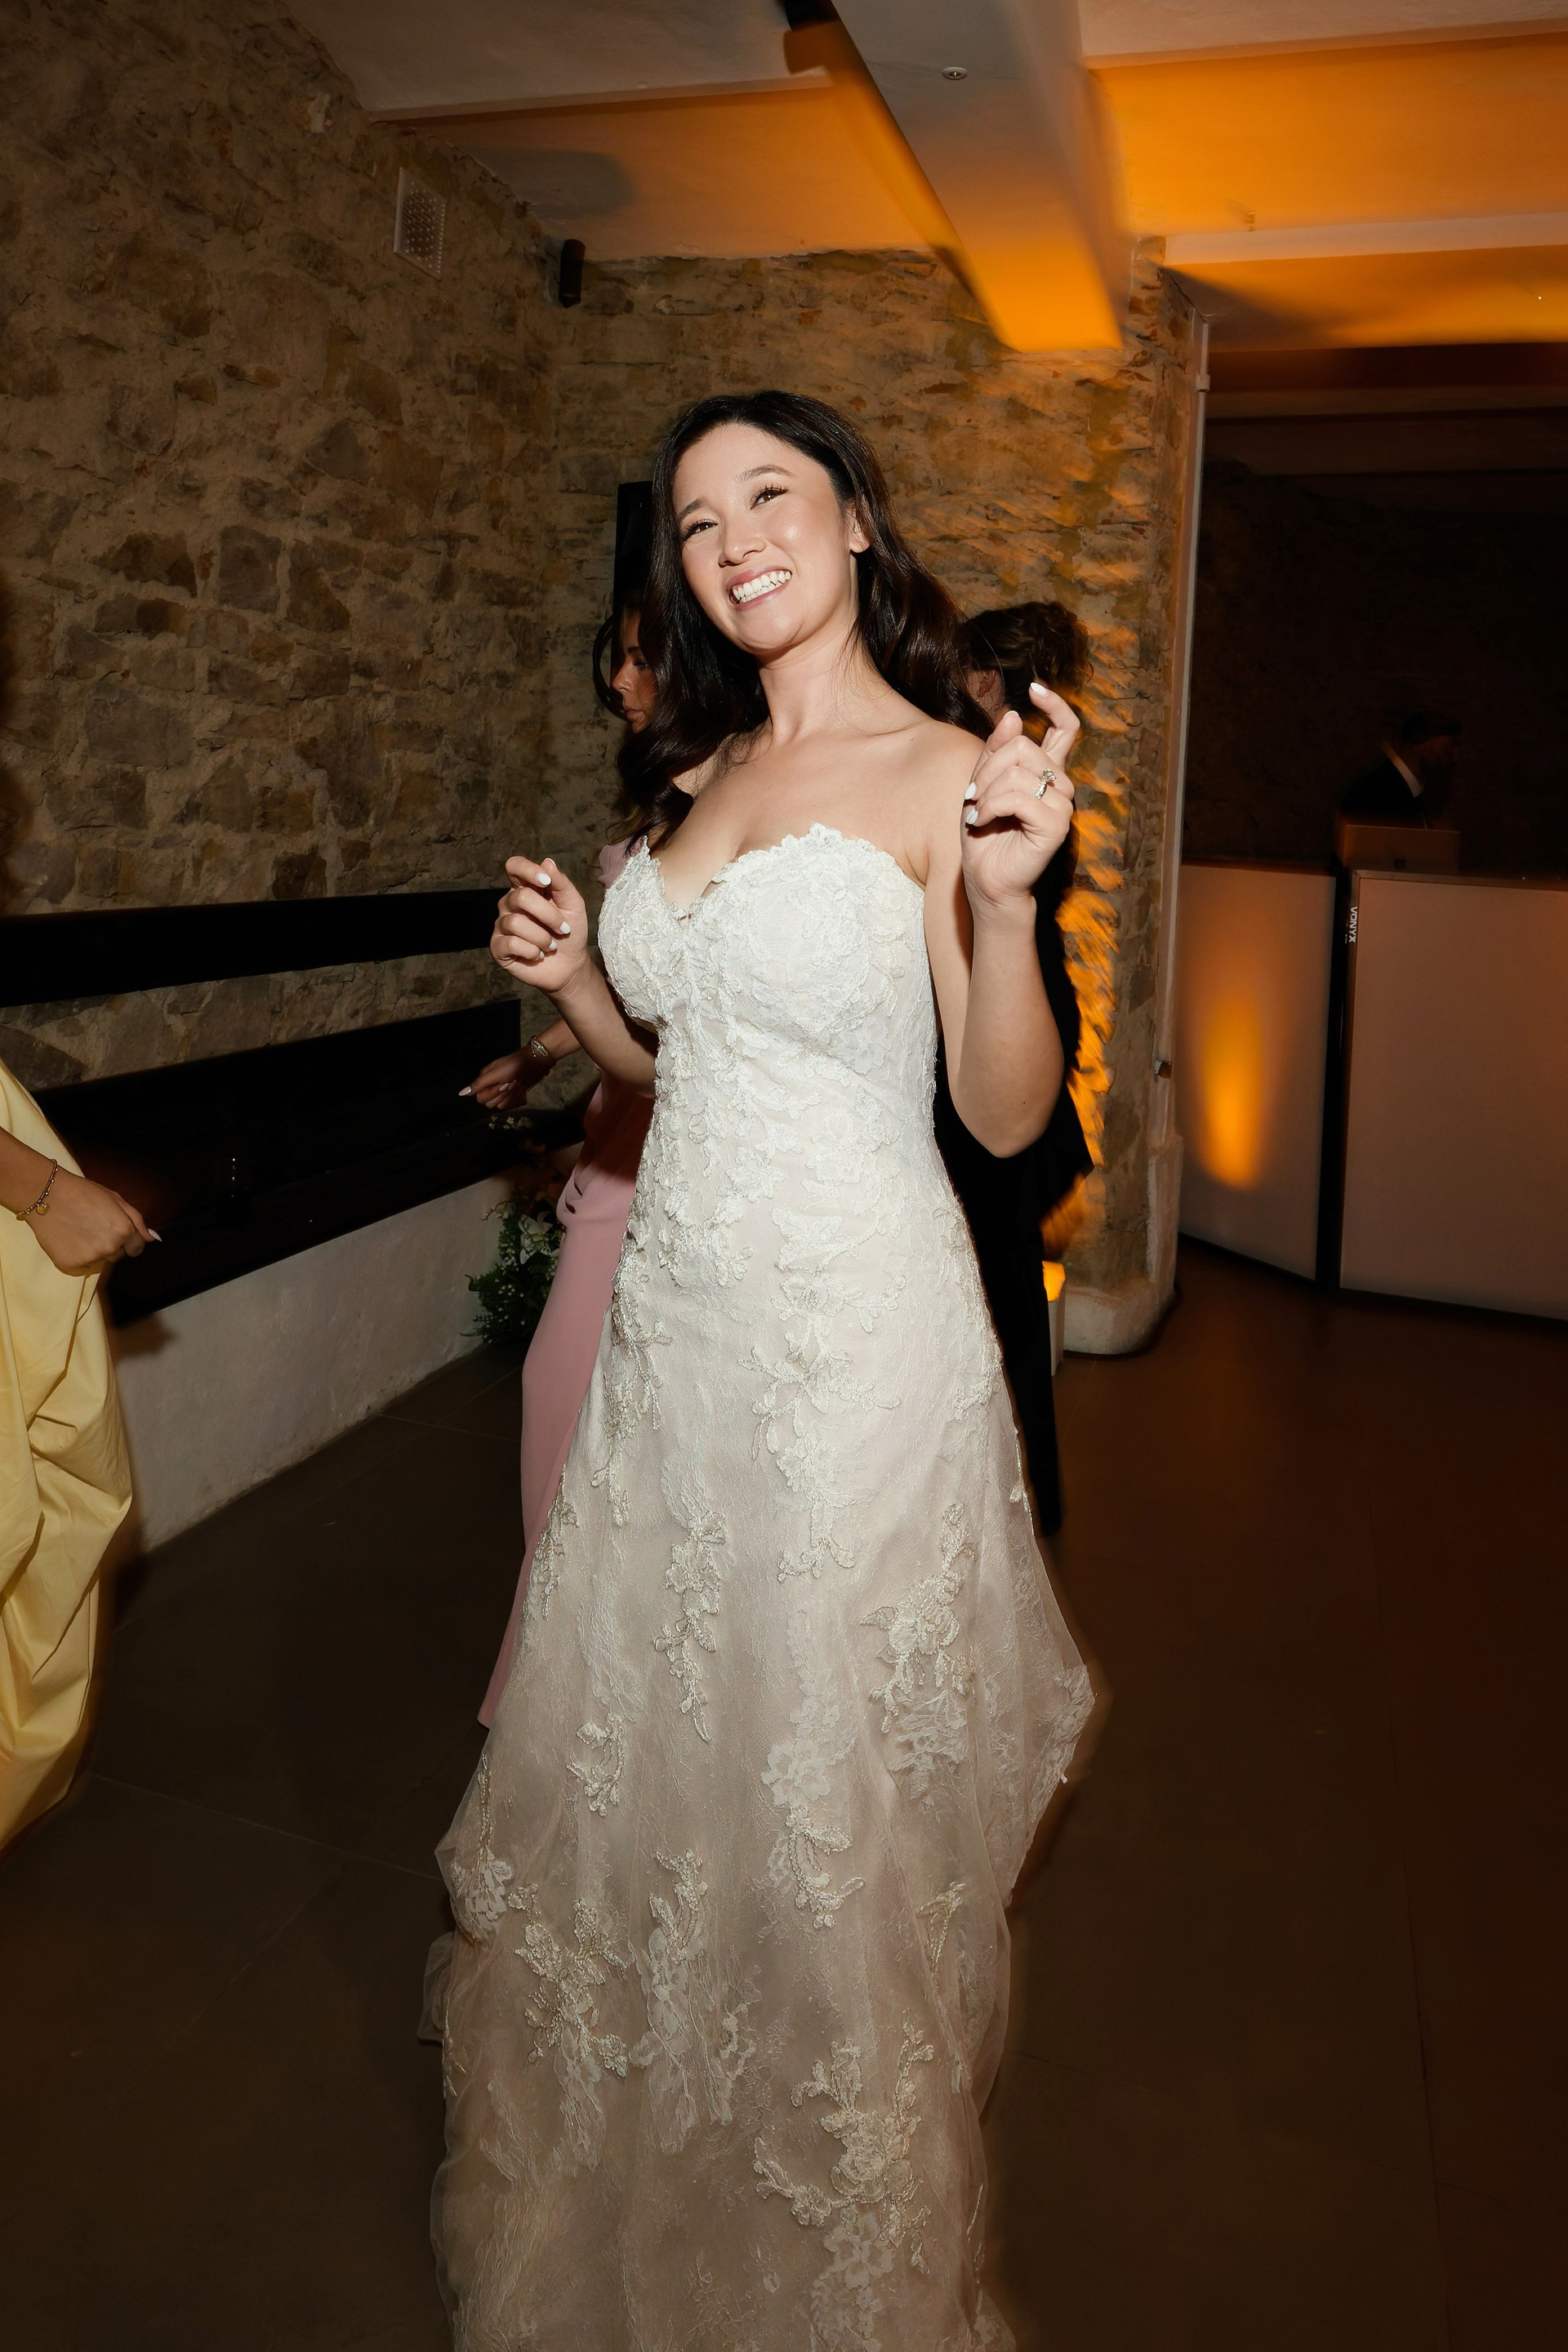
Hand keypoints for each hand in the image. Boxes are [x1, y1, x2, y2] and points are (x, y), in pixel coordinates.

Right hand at [27, 1168, 156, 1274]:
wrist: (46, 1195)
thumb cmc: (82, 1192)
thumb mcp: (115, 1199)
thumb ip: (136, 1221)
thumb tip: (151, 1239)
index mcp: (123, 1230)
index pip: (136, 1249)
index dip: (127, 1240)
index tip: (115, 1233)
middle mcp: (110, 1248)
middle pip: (118, 1255)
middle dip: (110, 1244)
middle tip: (93, 1227)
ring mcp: (90, 1259)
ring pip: (100, 1261)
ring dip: (94, 1251)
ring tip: (79, 1232)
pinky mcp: (71, 1266)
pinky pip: (82, 1267)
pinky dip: (77, 1257)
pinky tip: (69, 1240)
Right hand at [466, 1048, 539, 1109]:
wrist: (535, 1064)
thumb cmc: (514, 1065)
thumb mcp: (495, 1074)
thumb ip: (478, 1084)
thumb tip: (461, 1093)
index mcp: (485, 1080)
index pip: (480, 1097)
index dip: (491, 1093)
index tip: (501, 1083)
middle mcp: (491, 1087)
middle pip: (489, 1103)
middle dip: (502, 1095)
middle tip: (510, 1083)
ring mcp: (502, 1092)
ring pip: (500, 1106)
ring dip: (510, 1096)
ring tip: (516, 1085)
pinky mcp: (512, 1096)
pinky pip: (509, 1105)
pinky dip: (516, 1098)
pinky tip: (520, 1089)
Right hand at [491, 857, 589, 997]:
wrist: (569, 966)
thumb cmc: (570, 932)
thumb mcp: (573, 905)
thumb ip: (561, 883)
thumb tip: (547, 862)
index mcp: (525, 888)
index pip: (514, 866)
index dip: (528, 870)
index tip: (546, 882)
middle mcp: (509, 904)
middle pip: (520, 897)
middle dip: (548, 915)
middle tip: (563, 929)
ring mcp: (501, 925)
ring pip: (516, 923)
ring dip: (542, 938)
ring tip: (551, 946)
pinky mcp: (498, 947)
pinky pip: (511, 943)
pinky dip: (532, 951)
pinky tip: (538, 955)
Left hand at [961, 683, 1078, 912]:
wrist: (986, 882)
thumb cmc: (984, 837)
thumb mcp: (981, 785)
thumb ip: (995, 752)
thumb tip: (1013, 715)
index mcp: (1046, 773)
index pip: (1065, 729)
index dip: (1055, 705)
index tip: (1034, 688)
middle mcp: (1060, 786)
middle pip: (1024, 746)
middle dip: (989, 766)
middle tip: (973, 794)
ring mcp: (1062, 806)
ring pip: (1020, 771)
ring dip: (988, 790)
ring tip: (977, 812)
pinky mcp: (1056, 826)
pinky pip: (1020, 797)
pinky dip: (993, 806)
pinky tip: (982, 821)